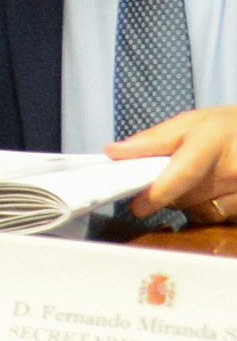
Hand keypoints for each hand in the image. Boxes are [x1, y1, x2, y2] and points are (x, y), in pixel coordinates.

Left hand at [108, 105, 236, 221]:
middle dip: (169, 193)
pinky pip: (221, 217)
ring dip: (191, 204)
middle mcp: (233, 169)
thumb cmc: (228, 126)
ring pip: (203, 212)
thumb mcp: (191, 122)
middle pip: (186, 198)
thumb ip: (152, 140)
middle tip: (168, 178)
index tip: (138, 206)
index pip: (183, 173)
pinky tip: (215, 192)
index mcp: (213, 142)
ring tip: (198, 182)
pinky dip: (210, 210)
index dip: (158, 193)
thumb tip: (114, 153)